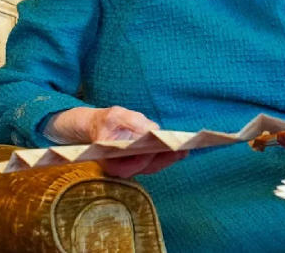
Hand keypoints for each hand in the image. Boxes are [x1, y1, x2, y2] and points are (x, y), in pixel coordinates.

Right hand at [46, 106, 186, 177]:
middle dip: (164, 159)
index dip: (146, 159)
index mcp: (110, 160)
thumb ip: (133, 122)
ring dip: (169, 159)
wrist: (98, 126)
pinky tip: (181, 150)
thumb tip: (152, 130)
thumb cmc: (106, 121)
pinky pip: (155, 162)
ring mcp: (131, 167)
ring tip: (185, 149)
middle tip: (182, 150)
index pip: (130, 164)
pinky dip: (167, 157)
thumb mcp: (116, 115)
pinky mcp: (139, 162)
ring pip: (152, 167)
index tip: (160, 149)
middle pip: (145, 168)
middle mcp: (121, 168)